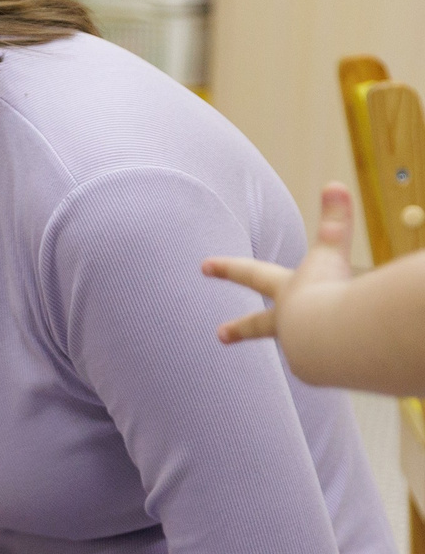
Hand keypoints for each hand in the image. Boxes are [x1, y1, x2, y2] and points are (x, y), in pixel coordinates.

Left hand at [204, 182, 356, 354]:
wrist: (332, 339)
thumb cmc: (331, 292)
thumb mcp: (332, 253)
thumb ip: (336, 220)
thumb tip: (335, 183)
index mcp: (287, 290)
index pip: (250, 273)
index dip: (227, 268)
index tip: (203, 265)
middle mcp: (286, 320)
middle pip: (259, 324)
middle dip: (240, 328)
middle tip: (220, 334)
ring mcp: (298, 347)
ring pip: (304, 345)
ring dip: (317, 342)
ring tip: (330, 341)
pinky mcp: (314, 369)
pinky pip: (330, 362)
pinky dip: (342, 357)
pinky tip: (350, 356)